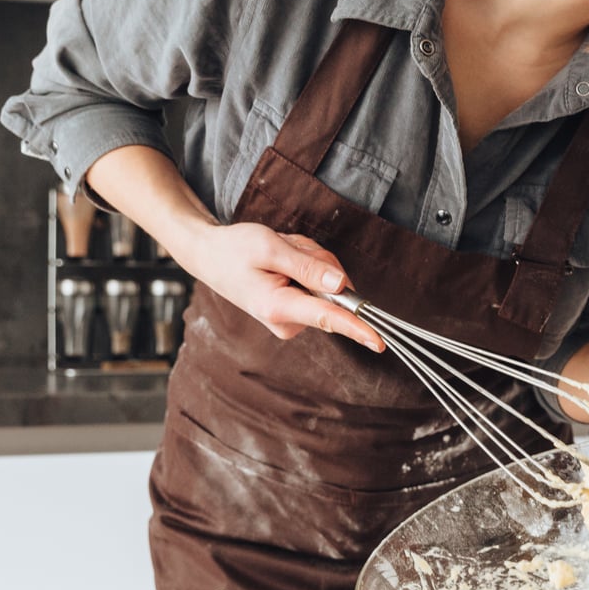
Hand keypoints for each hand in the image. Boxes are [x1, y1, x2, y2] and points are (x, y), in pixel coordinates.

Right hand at [175, 223, 382, 351]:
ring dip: (310, 260)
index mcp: (278, 306)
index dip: (356, 327)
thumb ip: (307, 267)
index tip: (378, 341)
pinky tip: (283, 261)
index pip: (326, 317)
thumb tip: (341, 285)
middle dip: (318, 261)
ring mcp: (292, 319)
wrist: (210, 256)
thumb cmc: (235, 249)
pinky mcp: (296, 312)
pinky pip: (319, 286)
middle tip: (288, 248)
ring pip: (328, 284)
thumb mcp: (271, 248)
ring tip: (280, 254)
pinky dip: (306, 266)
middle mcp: (288, 320)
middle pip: (333, 290)